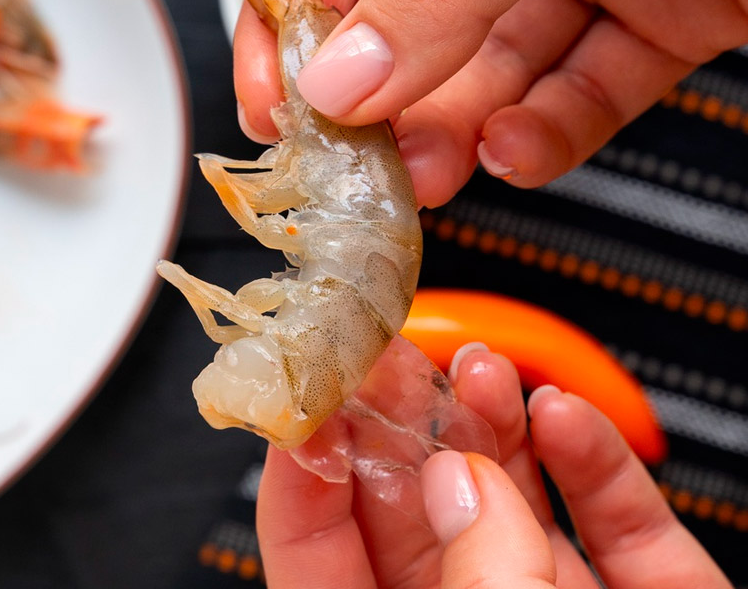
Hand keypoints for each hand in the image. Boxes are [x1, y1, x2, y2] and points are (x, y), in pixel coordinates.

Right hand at [235, 0, 747, 206]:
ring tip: (425, 174)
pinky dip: (549, 129)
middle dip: (377, 86)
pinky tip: (518, 151)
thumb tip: (344, 73)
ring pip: (490, 57)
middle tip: (351, 160)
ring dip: (452, 123)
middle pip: (408, 1)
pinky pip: (586, 85)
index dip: (294, 9)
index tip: (275, 98)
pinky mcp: (670, 7)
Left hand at [256, 344, 731, 587]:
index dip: (304, 471)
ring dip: (489, 423)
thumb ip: (483, 579)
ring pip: (505, 504)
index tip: (306, 394)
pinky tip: (559, 414)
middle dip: (401, 421)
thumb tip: (463, 487)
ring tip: (476, 368)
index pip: (316, 556)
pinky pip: (610, 523)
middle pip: (411, 511)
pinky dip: (588, 460)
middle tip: (390, 348)